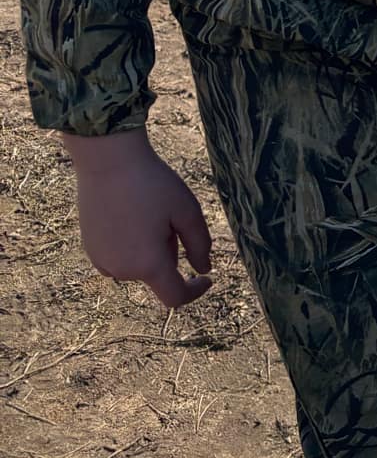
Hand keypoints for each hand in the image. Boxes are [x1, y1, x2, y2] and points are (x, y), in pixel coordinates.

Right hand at [62, 130, 212, 308]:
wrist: (107, 160)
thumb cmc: (151, 183)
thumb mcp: (186, 211)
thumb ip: (200, 245)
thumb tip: (204, 269)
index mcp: (148, 264)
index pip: (175, 297)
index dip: (194, 291)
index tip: (206, 278)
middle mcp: (121, 270)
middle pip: (157, 271)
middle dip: (169, 250)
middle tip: (167, 213)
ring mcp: (100, 260)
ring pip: (138, 263)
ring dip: (149, 247)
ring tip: (146, 210)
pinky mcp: (89, 247)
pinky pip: (119, 255)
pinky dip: (130, 243)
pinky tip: (129, 212)